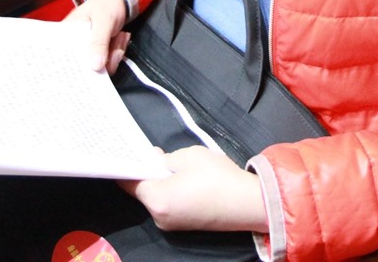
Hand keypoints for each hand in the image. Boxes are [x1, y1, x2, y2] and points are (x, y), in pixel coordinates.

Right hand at [64, 0, 129, 73]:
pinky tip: (119, 38)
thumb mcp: (103, 20)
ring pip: (101, 67)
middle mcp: (75, 47)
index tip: (92, 67)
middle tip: (114, 40)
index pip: (66, 59)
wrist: (116, 2)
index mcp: (67, 36)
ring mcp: (88, 53)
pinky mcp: (99, 56)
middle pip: (87, 67)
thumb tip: (95, 66)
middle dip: (106, 57)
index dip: (76, 68)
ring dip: (115, 52)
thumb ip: (99, 42)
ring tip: (118, 35)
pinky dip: (118, 51)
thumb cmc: (105, 6)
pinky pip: (109, 63)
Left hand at [117, 147, 268, 233]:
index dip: (128, 165)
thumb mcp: (190, 156)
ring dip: (160, 182)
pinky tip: (185, 180)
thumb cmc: (218, 177)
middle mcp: (159, 217)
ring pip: (156, 199)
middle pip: (142, 191)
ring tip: (175, 166)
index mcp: (157, 199)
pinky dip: (171, 192)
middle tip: (158, 154)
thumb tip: (155, 159)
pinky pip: (168, 206)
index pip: (128, 183)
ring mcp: (171, 225)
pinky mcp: (184, 226)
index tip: (129, 152)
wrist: (248, 204)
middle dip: (147, 172)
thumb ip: (165, 158)